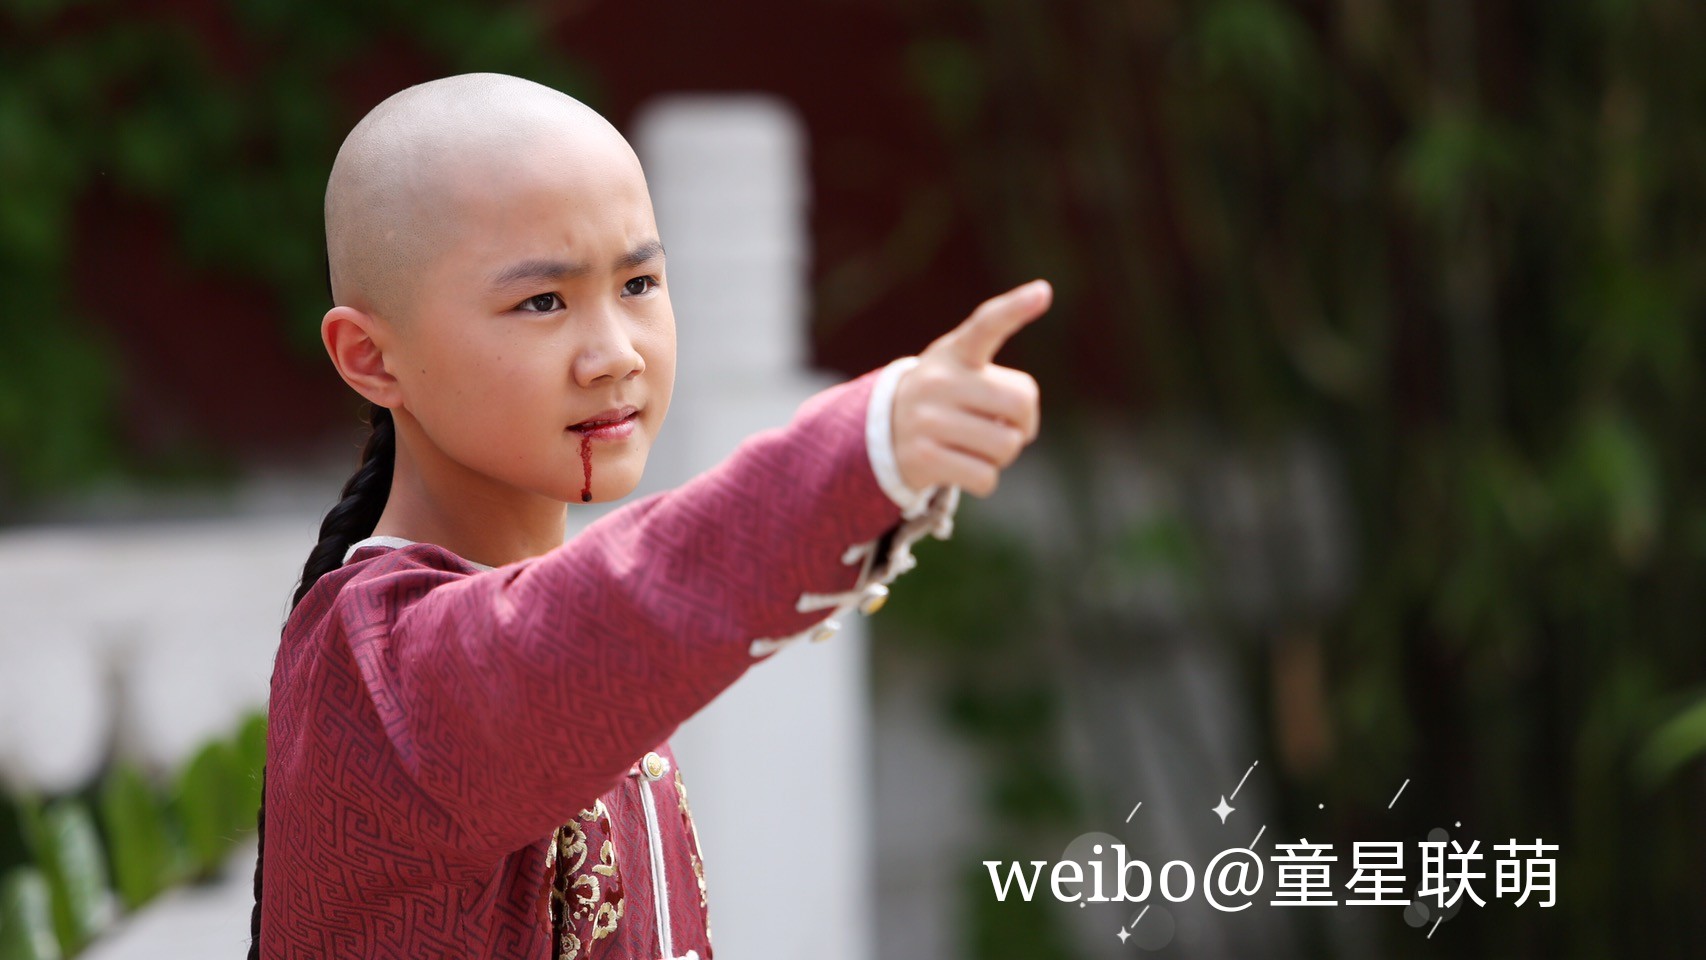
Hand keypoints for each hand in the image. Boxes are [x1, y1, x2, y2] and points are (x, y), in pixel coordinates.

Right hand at [892, 279, 1049, 497]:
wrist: (882, 431)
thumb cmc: (943, 398)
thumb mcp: (961, 371)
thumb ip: (998, 383)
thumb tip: (1020, 428)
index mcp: (955, 353)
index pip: (986, 324)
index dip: (1015, 308)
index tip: (1042, 292)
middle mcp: (939, 381)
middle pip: (1021, 405)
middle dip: (1023, 424)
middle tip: (1004, 426)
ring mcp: (928, 420)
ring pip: (1006, 446)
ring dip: (1002, 454)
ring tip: (976, 445)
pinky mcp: (923, 458)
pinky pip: (986, 478)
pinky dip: (985, 479)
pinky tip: (962, 466)